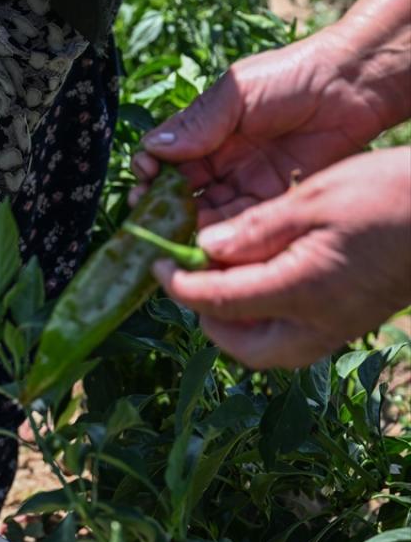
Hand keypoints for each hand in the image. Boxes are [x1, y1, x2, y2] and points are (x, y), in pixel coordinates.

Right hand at [130, 0, 410, 224]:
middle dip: (160, 208)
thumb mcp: (235, 93)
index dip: (149, 171)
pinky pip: (239, 226)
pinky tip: (206, 243)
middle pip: (178, 194)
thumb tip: (153, 151)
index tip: (145, 176)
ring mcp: (243, 185)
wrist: (351, 86)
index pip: (163, 160)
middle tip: (149, 218)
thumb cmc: (291, 76)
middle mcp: (218, 163)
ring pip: (204, 215)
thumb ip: (197, 123)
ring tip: (174, 236)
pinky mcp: (270, 203)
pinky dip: (221, 237)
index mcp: (203, 134)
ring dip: (187, 227)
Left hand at [152, 148, 410, 369]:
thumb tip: (203, 248)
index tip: (155, 263)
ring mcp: (336, 331)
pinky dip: (262, 317)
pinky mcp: (346, 326)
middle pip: (237, 343)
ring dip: (233, 318)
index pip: (217, 302)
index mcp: (303, 290)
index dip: (177, 284)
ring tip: (221, 273)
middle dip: (205, 312)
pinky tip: (258, 276)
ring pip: (263, 347)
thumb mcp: (315, 198)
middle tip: (189, 272)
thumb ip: (255, 229)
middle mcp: (317, 325)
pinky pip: (289, 337)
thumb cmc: (394, 194)